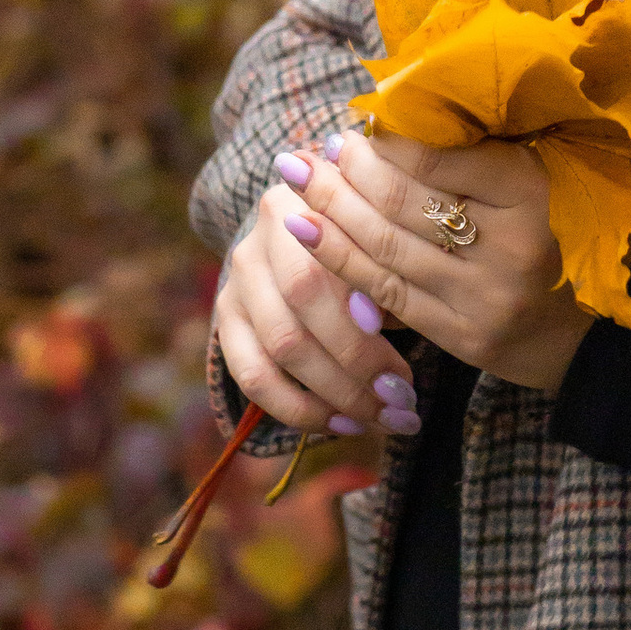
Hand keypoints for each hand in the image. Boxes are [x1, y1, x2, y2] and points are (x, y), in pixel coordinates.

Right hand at [216, 159, 424, 445]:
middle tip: (404, 403)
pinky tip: (344, 425)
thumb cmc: (366, 237)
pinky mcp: (226, 322)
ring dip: (335, 396)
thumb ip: (380, 268)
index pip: (320, 269)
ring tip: (384, 419)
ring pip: (277, 350)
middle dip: (356, 367)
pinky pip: (252, 378)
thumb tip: (379, 317)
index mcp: (299, 205)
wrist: (308, 229)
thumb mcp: (379, 239)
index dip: (356, 320)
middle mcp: (258, 241)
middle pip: (297, 312)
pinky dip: (300, 409)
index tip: (401, 363)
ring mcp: (236, 282)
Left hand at [279, 126, 593, 396]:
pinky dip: (339, 259)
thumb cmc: (534, 235)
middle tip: (308, 154)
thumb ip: (464, 157)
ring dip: (331, 210)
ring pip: (386, 246)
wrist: (568, 330)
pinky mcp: (463, 335)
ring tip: (297, 183)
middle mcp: (511, 241)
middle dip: (344, 173)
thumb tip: (380, 123)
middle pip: (401, 201)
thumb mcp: (519, 183)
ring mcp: (485, 294)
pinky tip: (305, 233)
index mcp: (528, 188)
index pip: (434, 158)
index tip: (348, 131)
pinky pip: (386, 291)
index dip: (379, 144)